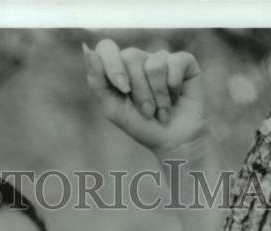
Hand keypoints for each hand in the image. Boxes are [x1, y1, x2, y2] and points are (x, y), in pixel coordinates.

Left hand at [82, 39, 207, 153]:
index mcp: (119, 67)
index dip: (113, 67)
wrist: (172, 142)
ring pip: (154, 64)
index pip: (107, 48)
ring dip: (158, 96)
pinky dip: (173, 87)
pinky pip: (175, 62)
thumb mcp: (113, 109)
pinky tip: (176, 97)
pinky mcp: (183, 62)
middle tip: (147, 111)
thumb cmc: (141, 126)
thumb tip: (87, 49)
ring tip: (161, 110)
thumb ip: (98, 82)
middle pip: (131, 56)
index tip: (123, 90)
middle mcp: (140, 59)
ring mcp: (161, 58)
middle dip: (139, 91)